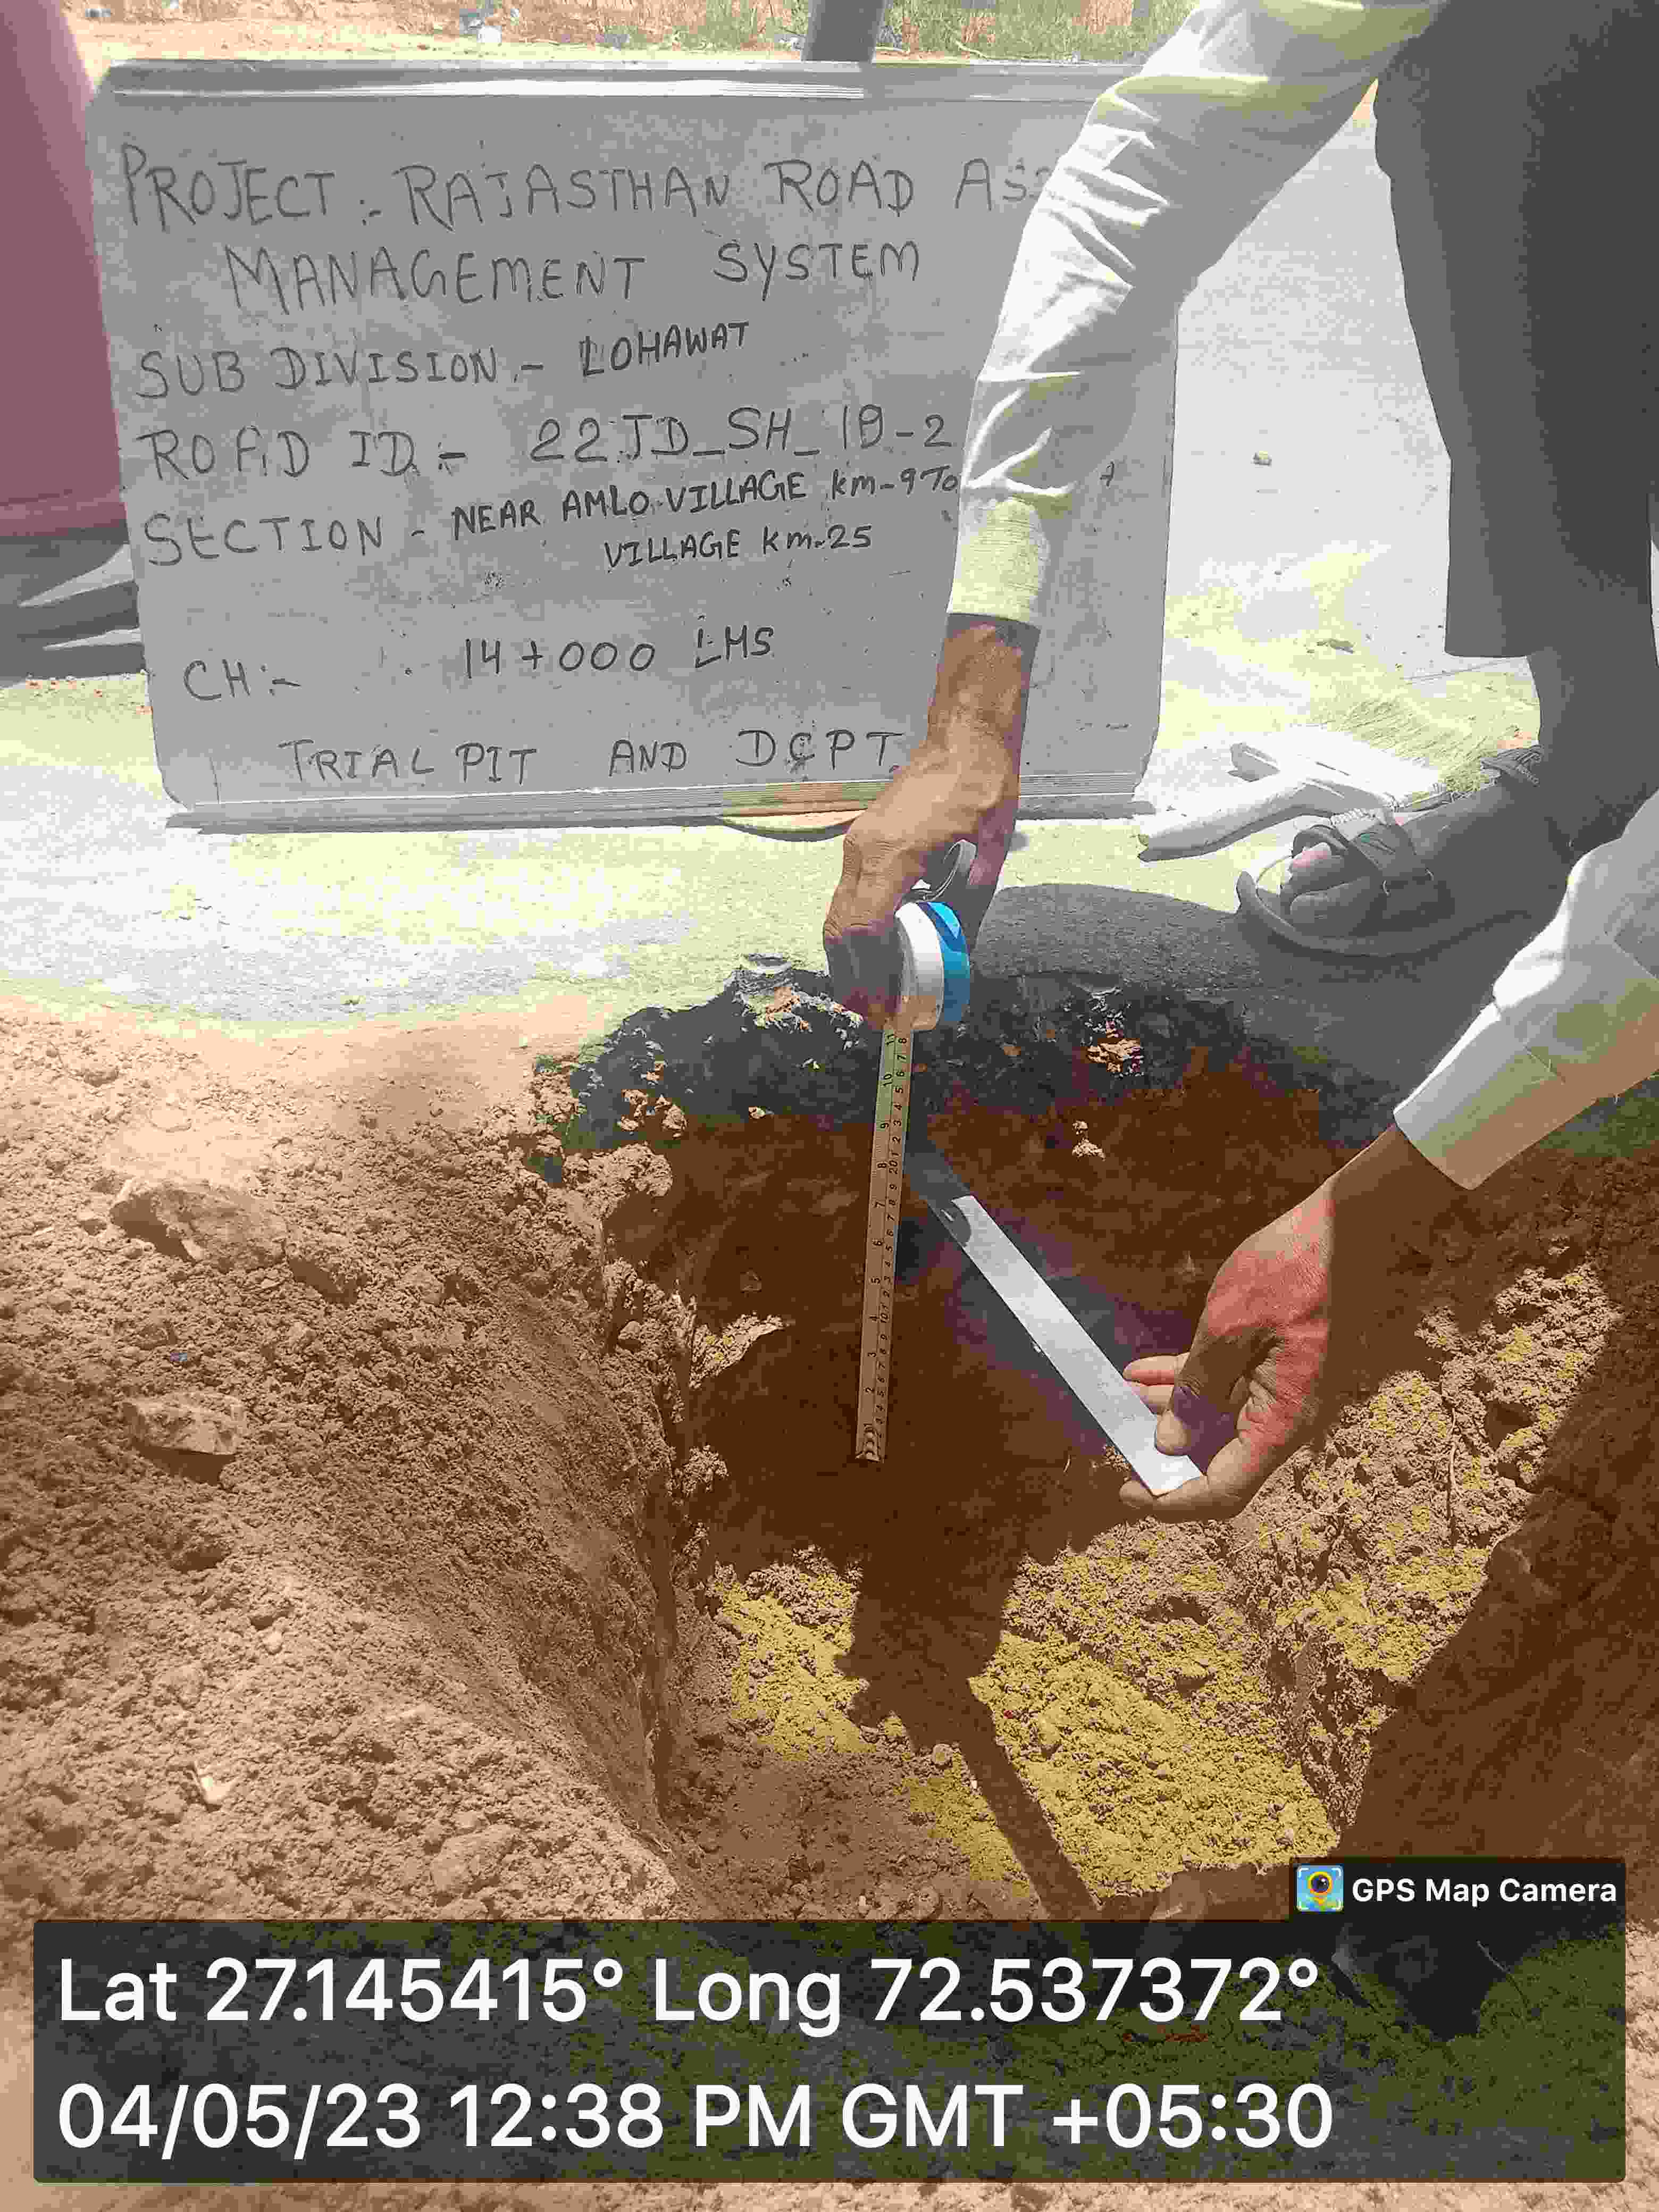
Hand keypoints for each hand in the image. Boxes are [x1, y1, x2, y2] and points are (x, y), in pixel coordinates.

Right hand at [823, 615, 1036, 1024]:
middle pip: (840, 933)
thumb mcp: (989, 852)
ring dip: (851, 961)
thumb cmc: (981, 785)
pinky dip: (855, 934)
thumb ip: (969, 906)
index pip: (866, 935)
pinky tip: (879, 954)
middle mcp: (862, 853)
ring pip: (837, 918)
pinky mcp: (863, 841)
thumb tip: (957, 957)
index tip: (889, 1015)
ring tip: (877, 994)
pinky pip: (848, 899)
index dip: (874, 981)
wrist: (962, 732)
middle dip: (854, 982)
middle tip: (880, 1017)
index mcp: (892, 856)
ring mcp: (857, 846)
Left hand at [1118, 1127, 1459, 1519]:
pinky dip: (1193, 1381)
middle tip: (1116, 1428)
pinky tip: (1148, 1369)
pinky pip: (1233, 1388)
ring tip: (1125, 1390)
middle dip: (1165, 1448)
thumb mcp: (1230, 1325)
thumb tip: (1169, 1441)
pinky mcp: (1286, 1366)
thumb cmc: (1297, 1270)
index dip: (1173, 1500)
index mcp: (1283, 1421)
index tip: (1128, 1489)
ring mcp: (1290, 1392)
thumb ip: (1197, 1387)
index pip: (1224, 1489)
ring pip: (1221, 1421)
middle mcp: (1289, 1418)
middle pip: (1220, 1459)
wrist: (1356, 1225)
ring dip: (1172, 1409)